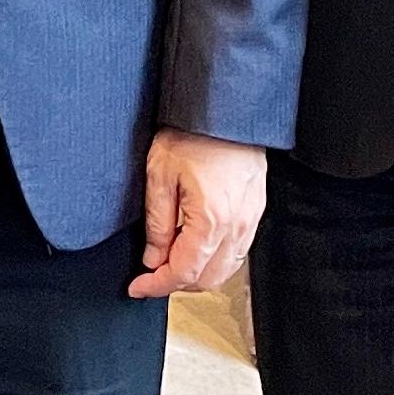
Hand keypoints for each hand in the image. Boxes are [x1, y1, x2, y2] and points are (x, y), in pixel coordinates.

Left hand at [130, 131, 266, 298]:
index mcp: (211, 220)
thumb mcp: (159, 175)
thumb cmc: (193, 132)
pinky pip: (238, 251)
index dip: (157, 285)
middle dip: (176, 284)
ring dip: (198, 274)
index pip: (183, 272)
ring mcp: (250, 219)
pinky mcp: (256, 210)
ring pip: (226, 269)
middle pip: (207, 279)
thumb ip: (157, 224)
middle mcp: (237, 225)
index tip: (138, 287)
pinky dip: (216, 260)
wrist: (224, 107)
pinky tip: (197, 248)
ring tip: (171, 262)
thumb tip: (153, 258)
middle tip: (151, 275)